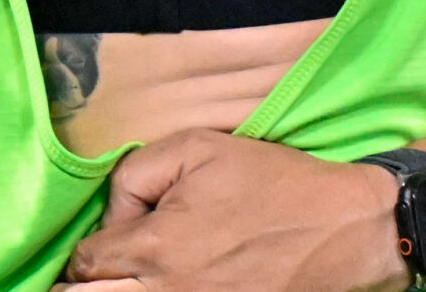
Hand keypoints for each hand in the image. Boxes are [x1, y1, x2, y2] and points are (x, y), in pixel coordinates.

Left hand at [58, 130, 406, 291]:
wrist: (343, 229)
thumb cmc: (271, 182)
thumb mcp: (196, 148)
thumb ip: (134, 174)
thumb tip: (116, 216)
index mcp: (157, 247)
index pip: (87, 263)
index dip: (88, 249)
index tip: (108, 238)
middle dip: (82, 287)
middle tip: (87, 276)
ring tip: (114, 282)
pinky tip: (154, 289)